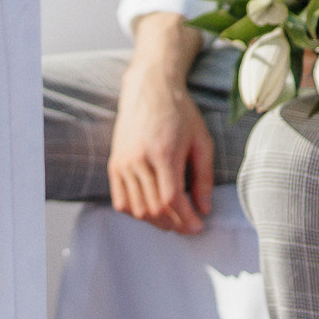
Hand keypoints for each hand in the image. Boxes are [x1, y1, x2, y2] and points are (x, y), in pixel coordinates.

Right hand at [107, 66, 214, 234]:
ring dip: (156, 221)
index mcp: (163, 153)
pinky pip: (120, 200)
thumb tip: (204, 208)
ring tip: (173, 221)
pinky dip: (136, 212)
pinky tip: (152, 210)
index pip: (171, 199)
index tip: (199, 226)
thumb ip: (204, 177)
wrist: (149, 91)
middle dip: (174, 224)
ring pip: (136, 208)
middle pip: (153, 208)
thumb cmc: (180, 114)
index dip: (186, 218)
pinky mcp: (114, 165)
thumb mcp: (202, 142)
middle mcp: (138, 160)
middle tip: (189, 227)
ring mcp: (122, 163)